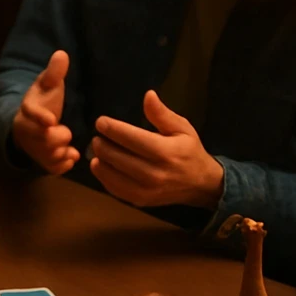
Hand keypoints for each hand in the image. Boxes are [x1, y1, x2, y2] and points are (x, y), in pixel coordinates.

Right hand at [11, 51, 78, 174]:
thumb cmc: (43, 102)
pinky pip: (53, 168)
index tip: (51, 120)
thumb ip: (54, 73)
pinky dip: (64, 164)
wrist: (32, 125)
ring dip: (62, 152)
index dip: (40, 117)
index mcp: (28, 111)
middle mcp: (27, 132)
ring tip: (69, 147)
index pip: (31, 113)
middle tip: (64, 129)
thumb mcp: (47, 85)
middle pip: (44, 139)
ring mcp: (34, 149)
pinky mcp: (42, 162)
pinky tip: (70, 156)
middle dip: (58, 137)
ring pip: (49, 155)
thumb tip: (62, 55)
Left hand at [89, 91, 223, 208]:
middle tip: (96, 138)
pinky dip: (104, 178)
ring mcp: (146, 190)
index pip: (132, 139)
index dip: (113, 129)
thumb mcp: (181, 128)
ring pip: (113, 176)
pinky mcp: (139, 200)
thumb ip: (162, 114)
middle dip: (103, 146)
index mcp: (166, 152)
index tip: (101, 122)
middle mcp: (154, 173)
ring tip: (96, 151)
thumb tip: (148, 95)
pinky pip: (115, 190)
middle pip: (119, 158)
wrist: (200, 184)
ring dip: (100, 163)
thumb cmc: (189, 151)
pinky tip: (100, 167)